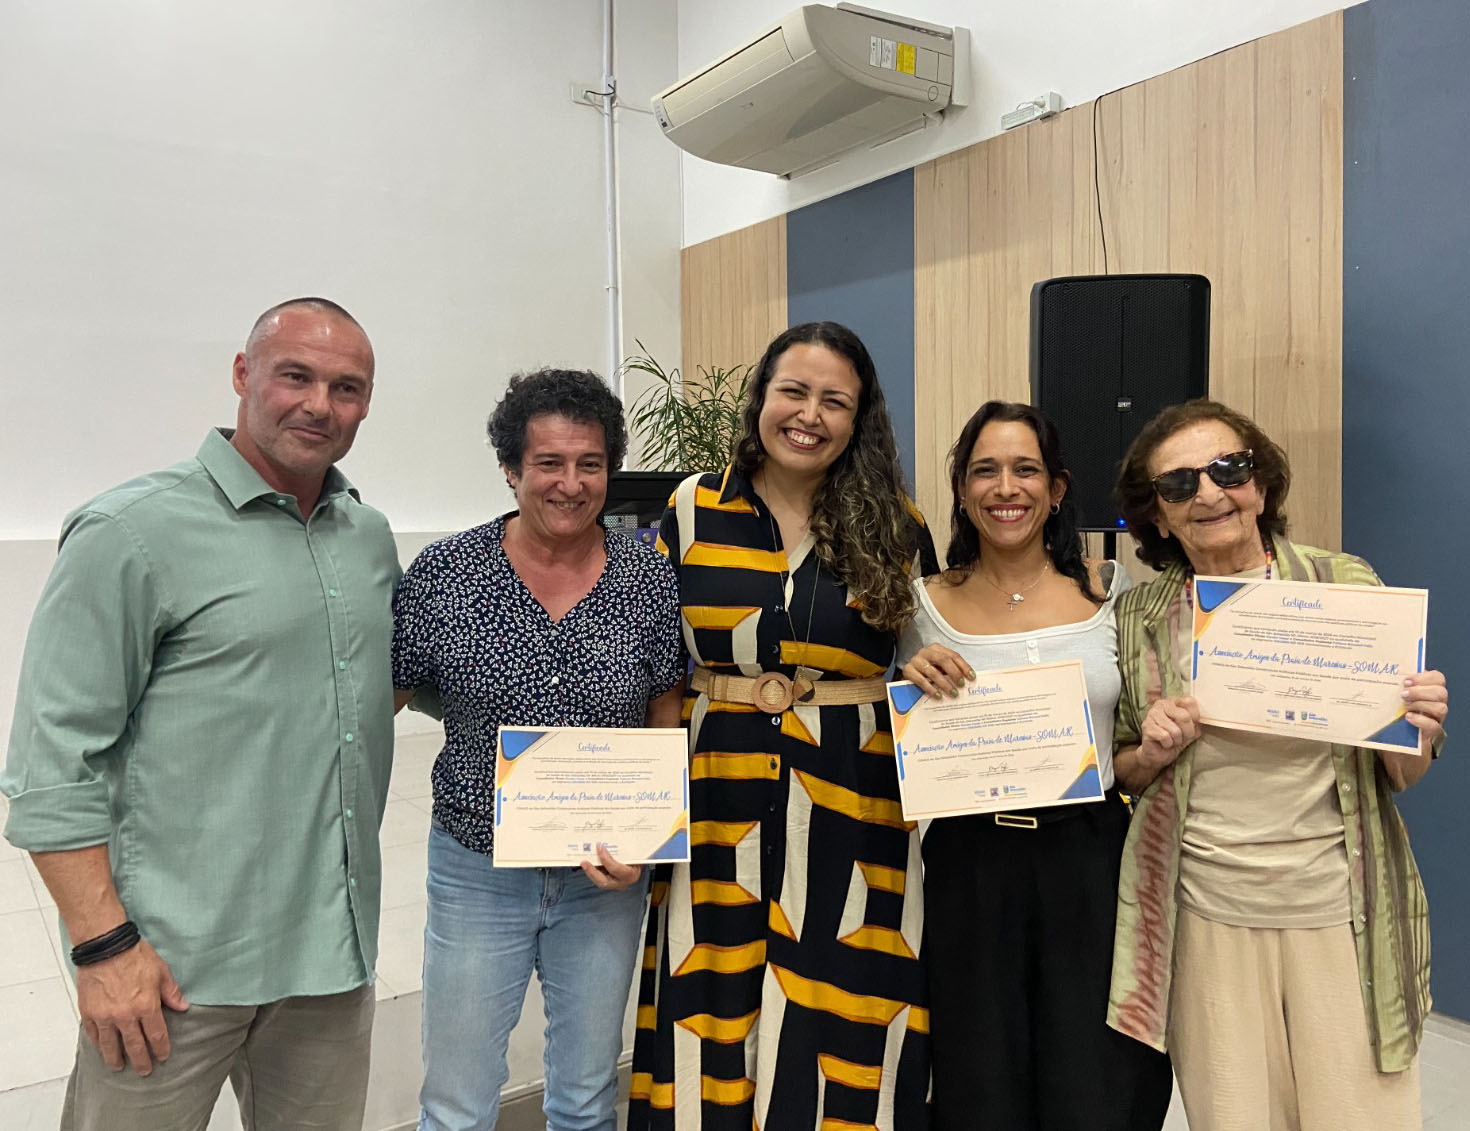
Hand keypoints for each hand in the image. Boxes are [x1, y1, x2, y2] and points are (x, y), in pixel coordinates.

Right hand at [76, 938, 188, 1075]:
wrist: (106, 947)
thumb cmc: (135, 956)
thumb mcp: (161, 972)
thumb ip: (171, 992)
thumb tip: (183, 1007)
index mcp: (146, 1006)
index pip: (156, 1035)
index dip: (160, 1048)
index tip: (163, 1056)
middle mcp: (125, 1016)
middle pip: (134, 1045)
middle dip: (141, 1060)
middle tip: (144, 1071)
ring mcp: (105, 1016)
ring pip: (111, 1045)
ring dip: (115, 1058)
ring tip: (119, 1066)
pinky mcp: (89, 1012)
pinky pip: (93, 1034)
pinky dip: (98, 1044)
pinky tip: (101, 1049)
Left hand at [581, 844, 643, 891]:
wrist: (641, 861)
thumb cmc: (638, 856)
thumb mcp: (634, 852)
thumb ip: (624, 848)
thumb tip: (606, 843)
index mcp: (631, 874)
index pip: (616, 869)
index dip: (606, 859)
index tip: (600, 848)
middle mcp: (623, 882)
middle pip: (604, 882)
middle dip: (592, 872)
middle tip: (584, 862)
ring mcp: (615, 884)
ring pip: (600, 881)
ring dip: (590, 872)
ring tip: (583, 863)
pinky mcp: (610, 882)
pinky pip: (599, 878)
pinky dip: (593, 872)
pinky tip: (588, 864)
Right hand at [902, 644, 974, 698]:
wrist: (909, 674)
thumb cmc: (929, 671)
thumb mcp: (941, 668)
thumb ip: (952, 671)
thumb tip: (968, 680)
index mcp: (936, 648)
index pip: (953, 655)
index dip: (964, 666)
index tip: (972, 678)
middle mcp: (925, 652)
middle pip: (943, 660)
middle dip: (954, 673)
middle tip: (961, 685)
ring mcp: (916, 660)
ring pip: (932, 671)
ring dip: (944, 684)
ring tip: (952, 693)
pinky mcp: (908, 670)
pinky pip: (921, 680)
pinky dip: (931, 689)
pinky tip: (938, 695)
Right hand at [1138, 695, 1200, 773]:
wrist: (1158, 754)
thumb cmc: (1174, 739)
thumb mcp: (1190, 730)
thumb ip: (1196, 722)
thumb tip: (1202, 720)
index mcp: (1173, 701)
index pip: (1190, 702)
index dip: (1196, 716)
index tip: (1193, 725)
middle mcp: (1161, 704)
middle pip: (1184, 716)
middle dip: (1188, 732)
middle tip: (1183, 737)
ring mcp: (1152, 714)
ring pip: (1175, 730)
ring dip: (1177, 740)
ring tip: (1172, 740)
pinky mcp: (1147, 726)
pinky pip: (1165, 737)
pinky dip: (1168, 744)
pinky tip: (1164, 743)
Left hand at [1404, 670, 1447, 752]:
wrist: (1401, 734)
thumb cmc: (1399, 709)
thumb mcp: (1398, 695)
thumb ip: (1399, 685)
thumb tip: (1390, 677)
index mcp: (1431, 689)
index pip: (1437, 678)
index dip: (1424, 678)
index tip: (1406, 681)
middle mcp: (1438, 702)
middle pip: (1440, 693)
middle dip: (1420, 692)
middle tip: (1403, 694)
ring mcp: (1437, 717)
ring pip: (1441, 708)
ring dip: (1420, 705)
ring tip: (1404, 705)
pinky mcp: (1433, 731)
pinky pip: (1434, 725)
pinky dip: (1420, 720)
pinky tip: (1408, 717)